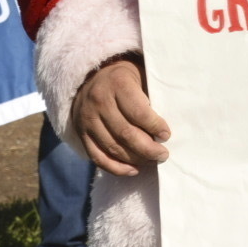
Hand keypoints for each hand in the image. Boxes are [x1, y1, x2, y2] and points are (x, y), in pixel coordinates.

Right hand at [71, 57, 169, 176]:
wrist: (91, 76)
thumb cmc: (125, 78)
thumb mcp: (140, 76)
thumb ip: (150, 97)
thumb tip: (164, 130)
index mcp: (117, 84)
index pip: (138, 112)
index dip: (155, 126)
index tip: (166, 135)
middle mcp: (99, 101)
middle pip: (126, 133)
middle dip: (148, 149)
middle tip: (163, 155)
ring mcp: (87, 118)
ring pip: (113, 148)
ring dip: (136, 159)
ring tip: (152, 161)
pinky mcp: (81, 133)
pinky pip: (98, 157)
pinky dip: (116, 168)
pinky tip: (133, 170)